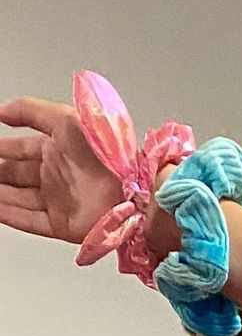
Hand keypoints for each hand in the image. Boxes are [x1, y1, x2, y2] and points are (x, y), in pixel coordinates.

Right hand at [0, 95, 121, 245]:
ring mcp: (60, 201)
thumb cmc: (108, 152)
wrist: (134, 189)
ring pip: (17, 198)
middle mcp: (57, 176)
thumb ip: (30, 111)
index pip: (17, 149)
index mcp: (57, 150)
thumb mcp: (64, 119)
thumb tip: (1, 112)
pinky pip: (29, 221)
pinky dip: (8, 215)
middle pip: (14, 174)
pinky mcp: (64, 225)